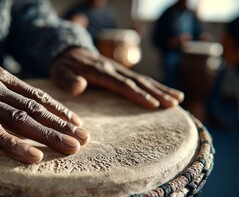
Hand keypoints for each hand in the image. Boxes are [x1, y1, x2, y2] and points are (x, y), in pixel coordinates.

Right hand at [0, 48, 88, 162]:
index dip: (60, 110)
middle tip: (85, 139)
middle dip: (62, 125)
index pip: (38, 96)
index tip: (78, 123)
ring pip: (21, 119)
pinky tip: (32, 156)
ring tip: (71, 147)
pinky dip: (13, 144)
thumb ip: (3, 89)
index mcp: (3, 78)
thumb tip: (25, 105)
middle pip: (36, 109)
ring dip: (48, 135)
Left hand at [50, 48, 183, 108]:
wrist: (70, 52)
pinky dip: (156, 86)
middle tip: (173, 103)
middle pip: (137, 81)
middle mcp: (113, 68)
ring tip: (178, 99)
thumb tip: (80, 87)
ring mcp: (119, 69)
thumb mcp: (59, 72)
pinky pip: (141, 79)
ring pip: (143, 79)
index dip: (137, 93)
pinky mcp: (122, 72)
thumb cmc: (64, 66)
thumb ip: (68, 80)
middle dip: (156, 92)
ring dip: (161, 89)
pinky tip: (168, 93)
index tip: (152, 104)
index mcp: (99, 71)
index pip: (121, 84)